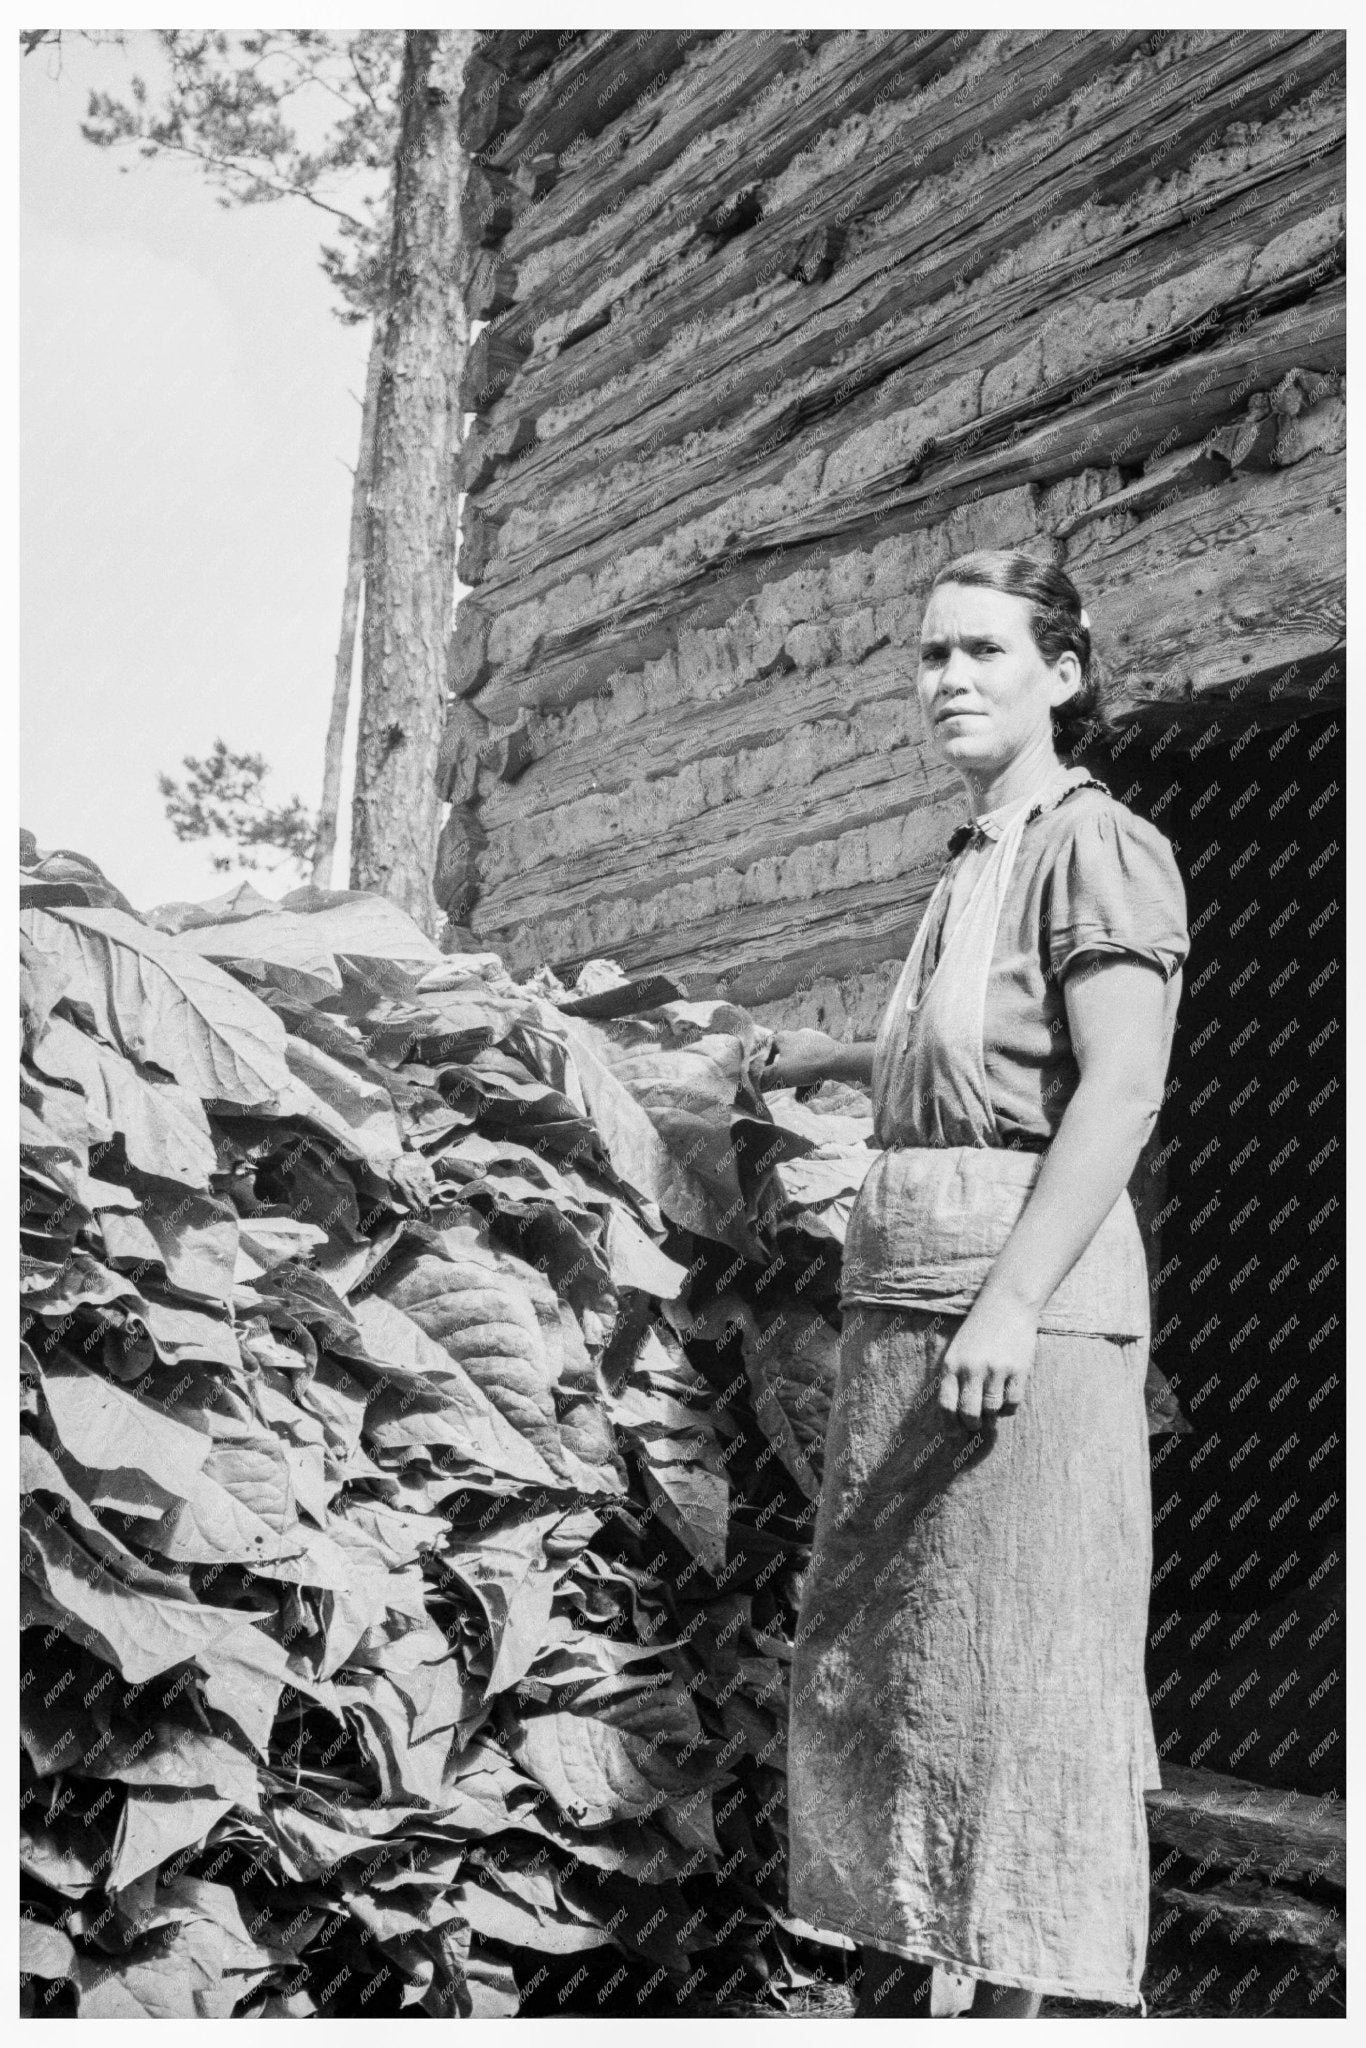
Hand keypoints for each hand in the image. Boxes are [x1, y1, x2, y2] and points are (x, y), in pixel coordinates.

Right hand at [758, 1027, 843, 1091]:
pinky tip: (812, 1090)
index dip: (763, 1064)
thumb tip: (755, 1084)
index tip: (765, 1076)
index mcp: (782, 1037)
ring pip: (801, 1064)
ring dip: (799, 1081)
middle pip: (785, 1059)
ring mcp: (813, 1042)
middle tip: (784, 1087)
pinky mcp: (826, 1049)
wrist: (838, 1061)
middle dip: (785, 1077)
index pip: (766, 1048)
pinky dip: (812, 1079)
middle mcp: (797, 1036)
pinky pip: (814, 1066)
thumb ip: (764, 1079)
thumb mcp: (779, 1073)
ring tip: (800, 1096)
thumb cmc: (805, 1064)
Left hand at [937, 1287, 1039, 1432]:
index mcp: (952, 1364)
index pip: (946, 1405)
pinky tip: (1007, 1395)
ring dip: (992, 1415)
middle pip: (969, 1413)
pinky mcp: (1018, 1370)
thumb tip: (957, 1417)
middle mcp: (972, 1368)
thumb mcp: (958, 1350)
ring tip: (993, 1405)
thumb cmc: (979, 1331)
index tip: (955, 1433)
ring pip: (992, 1410)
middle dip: (972, 1425)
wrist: (1007, 1304)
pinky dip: (1009, 1407)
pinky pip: (1013, 1403)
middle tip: (977, 1424)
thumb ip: (955, 1379)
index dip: (950, 1424)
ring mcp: (996, 1369)